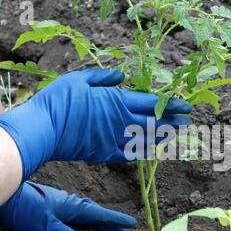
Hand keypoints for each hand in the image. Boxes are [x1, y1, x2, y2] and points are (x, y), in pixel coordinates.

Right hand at [0, 69, 191, 180]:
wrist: (44, 129)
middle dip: (172, 121)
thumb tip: (122, 76)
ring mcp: (114, 140)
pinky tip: (151, 150)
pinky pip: (128, 154)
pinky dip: (141, 152)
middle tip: (186, 122)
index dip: (171, 105)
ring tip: (173, 134)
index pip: (151, 103)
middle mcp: (120, 122)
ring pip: (144, 139)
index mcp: (117, 102)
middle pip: (153, 122)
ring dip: (161, 136)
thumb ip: (103, 78)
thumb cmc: (60, 100)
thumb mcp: (80, 79)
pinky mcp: (104, 153)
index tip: (186, 107)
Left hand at [0, 181, 136, 230]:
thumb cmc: (27, 209)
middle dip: (111, 226)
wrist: (10, 195)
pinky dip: (89, 222)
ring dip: (101, 225)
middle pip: (98, 216)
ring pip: (89, 216)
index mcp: (75, 208)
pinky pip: (80, 216)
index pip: (101, 215)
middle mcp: (73, 205)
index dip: (117, 220)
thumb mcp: (47, 226)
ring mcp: (66, 205)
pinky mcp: (58, 207)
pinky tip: (88, 227)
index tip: (132, 223)